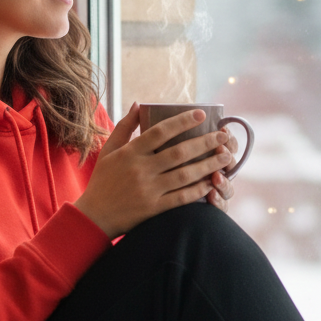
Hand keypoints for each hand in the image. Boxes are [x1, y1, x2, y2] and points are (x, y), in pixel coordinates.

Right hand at [75, 103, 231, 237]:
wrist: (94, 216)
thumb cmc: (102, 181)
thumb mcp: (108, 150)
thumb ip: (124, 127)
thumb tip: (138, 104)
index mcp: (130, 152)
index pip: (160, 131)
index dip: (182, 121)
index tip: (201, 114)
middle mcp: (141, 169)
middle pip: (179, 153)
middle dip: (204, 143)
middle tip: (223, 136)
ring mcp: (148, 190)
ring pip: (184, 175)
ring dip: (208, 165)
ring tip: (225, 157)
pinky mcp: (153, 208)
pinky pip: (181, 198)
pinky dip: (198, 190)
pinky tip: (211, 183)